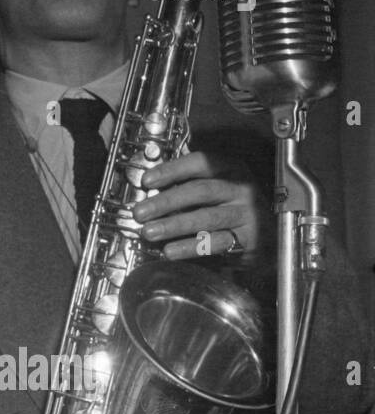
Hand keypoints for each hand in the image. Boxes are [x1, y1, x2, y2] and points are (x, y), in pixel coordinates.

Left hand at [135, 150, 266, 261]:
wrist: (272, 236)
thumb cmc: (234, 208)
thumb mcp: (218, 188)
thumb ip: (189, 185)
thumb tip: (150, 191)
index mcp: (232, 170)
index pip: (201, 163)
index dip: (172, 170)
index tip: (147, 181)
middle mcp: (242, 189)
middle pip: (200, 191)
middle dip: (166, 202)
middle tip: (140, 212)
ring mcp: (247, 214)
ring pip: (206, 218)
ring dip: (173, 225)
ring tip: (149, 232)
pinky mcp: (248, 239)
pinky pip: (215, 243)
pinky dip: (190, 247)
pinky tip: (170, 251)